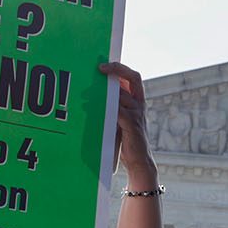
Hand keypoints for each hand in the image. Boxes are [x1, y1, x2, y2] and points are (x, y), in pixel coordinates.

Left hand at [99, 62, 155, 185]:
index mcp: (138, 101)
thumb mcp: (120, 119)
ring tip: (87, 93)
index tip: (103, 66)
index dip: (120, 68)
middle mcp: (140, 104)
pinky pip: (119, 111)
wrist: (138, 161)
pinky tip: (93, 109)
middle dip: (116, 70)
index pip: (133, 77)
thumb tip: (93, 94)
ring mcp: (137, 114)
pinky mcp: (132, 125)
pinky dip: (107, 107)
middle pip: (132, 78)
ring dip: (104, 91)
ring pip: (122, 94)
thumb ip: (113, 106)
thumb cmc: (127, 140)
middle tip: (99, 69)